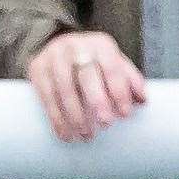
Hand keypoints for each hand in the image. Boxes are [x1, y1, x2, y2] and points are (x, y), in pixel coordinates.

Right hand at [27, 30, 146, 141]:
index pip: (111, 67)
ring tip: (86, 135)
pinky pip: (45, 96)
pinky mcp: (36, 68)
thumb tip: (142, 101)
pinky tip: (65, 133)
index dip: (119, 91)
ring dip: (74, 115)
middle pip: (85, 75)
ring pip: (63, 88)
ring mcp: (52, 56)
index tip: (124, 114)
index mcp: (100, 45)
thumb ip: (129, 79)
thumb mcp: (114, 63)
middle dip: (97, 102)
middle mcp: (75, 47)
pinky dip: (55, 117)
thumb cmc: (94, 61)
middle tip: (106, 124)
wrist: (57, 43)